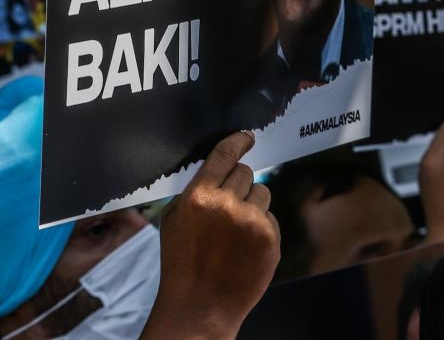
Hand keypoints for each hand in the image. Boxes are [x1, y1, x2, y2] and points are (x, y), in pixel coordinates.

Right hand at [141, 132, 279, 339]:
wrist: (200, 306)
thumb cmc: (181, 262)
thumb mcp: (173, 219)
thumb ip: (194, 191)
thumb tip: (217, 168)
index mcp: (199, 196)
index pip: (224, 154)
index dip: (238, 141)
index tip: (247, 137)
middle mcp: (227, 205)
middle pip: (245, 172)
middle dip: (238, 183)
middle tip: (229, 203)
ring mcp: (252, 222)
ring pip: (262, 191)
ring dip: (252, 202)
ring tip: (235, 229)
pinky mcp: (270, 239)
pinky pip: (270, 217)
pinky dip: (260, 226)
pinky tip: (244, 246)